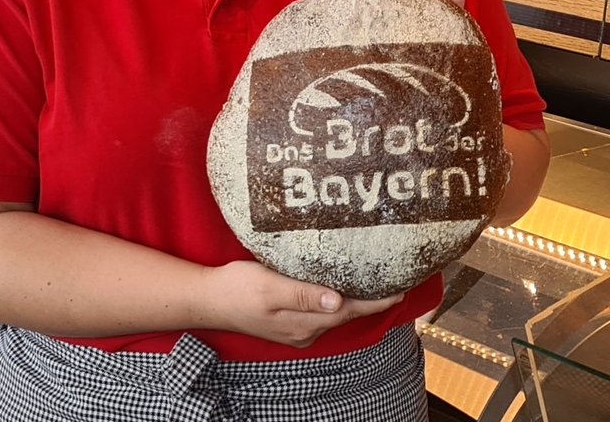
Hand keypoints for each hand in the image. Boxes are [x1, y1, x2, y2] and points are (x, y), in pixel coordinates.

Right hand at [201, 260, 403, 348]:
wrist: (207, 299)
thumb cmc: (236, 289)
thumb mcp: (270, 287)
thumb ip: (304, 295)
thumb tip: (338, 301)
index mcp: (304, 323)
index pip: (350, 310)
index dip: (377, 301)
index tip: (402, 289)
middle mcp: (305, 330)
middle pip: (346, 312)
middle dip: (371, 298)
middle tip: (396, 278)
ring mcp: (297, 328)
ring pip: (334, 311)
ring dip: (354, 297)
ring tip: (376, 278)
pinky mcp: (288, 320)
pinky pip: (321, 309)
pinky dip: (336, 298)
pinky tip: (341, 283)